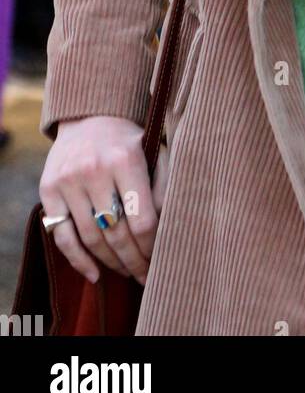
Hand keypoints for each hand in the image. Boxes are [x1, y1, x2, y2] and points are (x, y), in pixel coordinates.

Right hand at [39, 116, 161, 285]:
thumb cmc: (130, 141)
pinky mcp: (48, 190)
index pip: (142, 219)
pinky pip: (62, 236)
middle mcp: (94, 169)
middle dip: (134, 261)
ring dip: (111, 263)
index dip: (152, 246)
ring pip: (91, 238)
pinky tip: (95, 274)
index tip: (160, 259)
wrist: (89, 116)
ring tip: (126, 272)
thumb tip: (169, 229)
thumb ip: (164, 186)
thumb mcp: (155, 152)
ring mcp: (68, 180)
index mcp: (126, 159)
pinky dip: (78, 260)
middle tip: (145, 276)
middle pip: (117, 233)